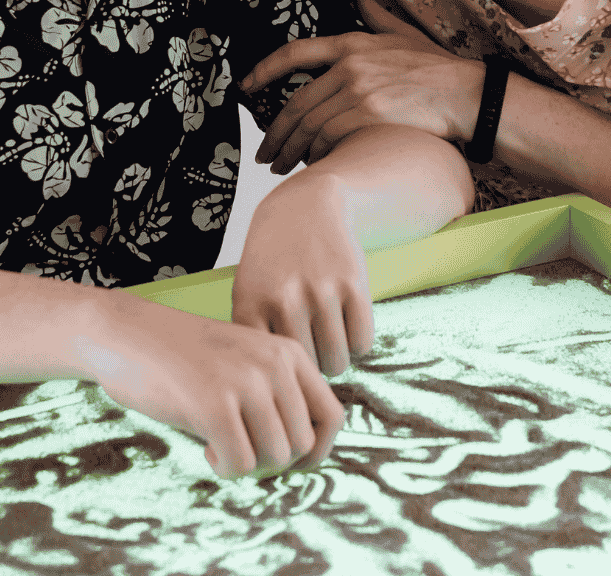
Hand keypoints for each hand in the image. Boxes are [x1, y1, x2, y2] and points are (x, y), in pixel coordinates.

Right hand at [89, 289, 345, 479]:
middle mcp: (274, 363)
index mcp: (287, 351)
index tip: (284, 458)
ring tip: (221, 444)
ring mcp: (246, 382)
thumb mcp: (244, 362)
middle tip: (240, 448)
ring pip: (276, 458)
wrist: (125, 334)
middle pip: (303, 445)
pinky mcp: (214, 403)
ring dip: (248, 464)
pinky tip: (206, 449)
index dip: (316, 450)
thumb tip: (308, 453)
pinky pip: (240, 464)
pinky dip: (224, 468)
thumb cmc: (184, 357)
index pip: (333, 417)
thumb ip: (279, 394)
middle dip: (273, 460)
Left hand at [232, 171, 374, 378]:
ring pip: (337, 363)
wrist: (305, 207)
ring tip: (326, 336)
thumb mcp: (247, 294)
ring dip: (336, 357)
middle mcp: (282, 299)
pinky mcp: (354, 283)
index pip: (268, 375)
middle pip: (306, 372)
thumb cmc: (272, 263)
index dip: (280, 382)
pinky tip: (345, 323)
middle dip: (311, 369)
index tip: (284, 377)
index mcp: (249, 305)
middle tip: (310, 348)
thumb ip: (252, 344)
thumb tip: (271, 405)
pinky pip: (363, 343)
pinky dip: (358, 342)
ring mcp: (319, 290)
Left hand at [245, 0, 483, 174]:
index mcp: (351, 43)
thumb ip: (375, 11)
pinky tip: (314, 166)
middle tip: (265, 153)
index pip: (294, 54)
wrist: (467, 95)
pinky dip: (317, 155)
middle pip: (296, 103)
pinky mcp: (370, 117)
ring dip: (290, 151)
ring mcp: (359, 91)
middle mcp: (349, 66)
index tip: (246, 87)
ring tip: (282, 167)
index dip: (264, 71)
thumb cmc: (437, 67)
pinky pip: (330, 140)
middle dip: (275, 133)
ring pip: (308, 126)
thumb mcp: (403, 31)